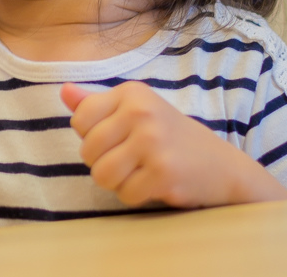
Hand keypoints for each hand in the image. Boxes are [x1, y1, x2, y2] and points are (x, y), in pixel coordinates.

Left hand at [61, 81, 286, 207]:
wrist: (222, 167)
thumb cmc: (170, 138)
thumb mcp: (135, 112)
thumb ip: (96, 104)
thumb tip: (63, 91)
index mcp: (132, 93)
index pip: (80, 119)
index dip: (93, 137)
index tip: (118, 138)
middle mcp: (141, 112)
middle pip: (87, 150)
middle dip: (104, 163)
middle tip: (132, 160)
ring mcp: (153, 142)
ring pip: (101, 175)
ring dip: (118, 183)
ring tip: (141, 172)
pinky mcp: (163, 173)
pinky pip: (124, 194)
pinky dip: (136, 196)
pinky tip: (155, 184)